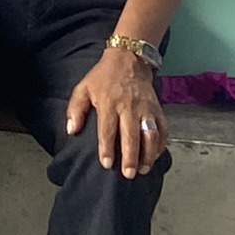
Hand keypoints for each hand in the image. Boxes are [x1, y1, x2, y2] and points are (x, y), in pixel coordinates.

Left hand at [66, 47, 165, 178]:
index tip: (107, 164)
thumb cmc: (103, 77)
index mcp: (108, 102)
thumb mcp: (83, 88)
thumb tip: (71, 130)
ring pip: (150, 135)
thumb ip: (75, 109)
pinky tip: (155, 156)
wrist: (129, 59)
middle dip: (130, 157)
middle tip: (128, 174)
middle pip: (131, 135)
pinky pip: (163, 130)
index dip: (107, 148)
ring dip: (148, 155)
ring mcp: (146, 108)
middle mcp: (128, 106)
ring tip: (142, 170)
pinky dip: (161, 145)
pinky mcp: (158, 109)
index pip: (107, 129)